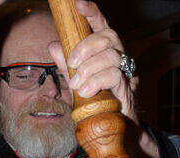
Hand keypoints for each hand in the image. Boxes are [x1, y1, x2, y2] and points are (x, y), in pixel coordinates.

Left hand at [49, 0, 138, 122]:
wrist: (113, 123)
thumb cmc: (95, 98)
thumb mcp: (76, 79)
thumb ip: (66, 64)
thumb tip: (53, 46)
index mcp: (104, 50)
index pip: (101, 24)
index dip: (92, 12)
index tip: (78, 4)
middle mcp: (117, 55)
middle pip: (108, 36)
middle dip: (86, 47)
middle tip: (72, 63)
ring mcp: (123, 70)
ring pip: (110, 57)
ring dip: (89, 69)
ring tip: (76, 85)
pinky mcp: (126, 87)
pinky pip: (114, 76)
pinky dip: (97, 81)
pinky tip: (86, 92)